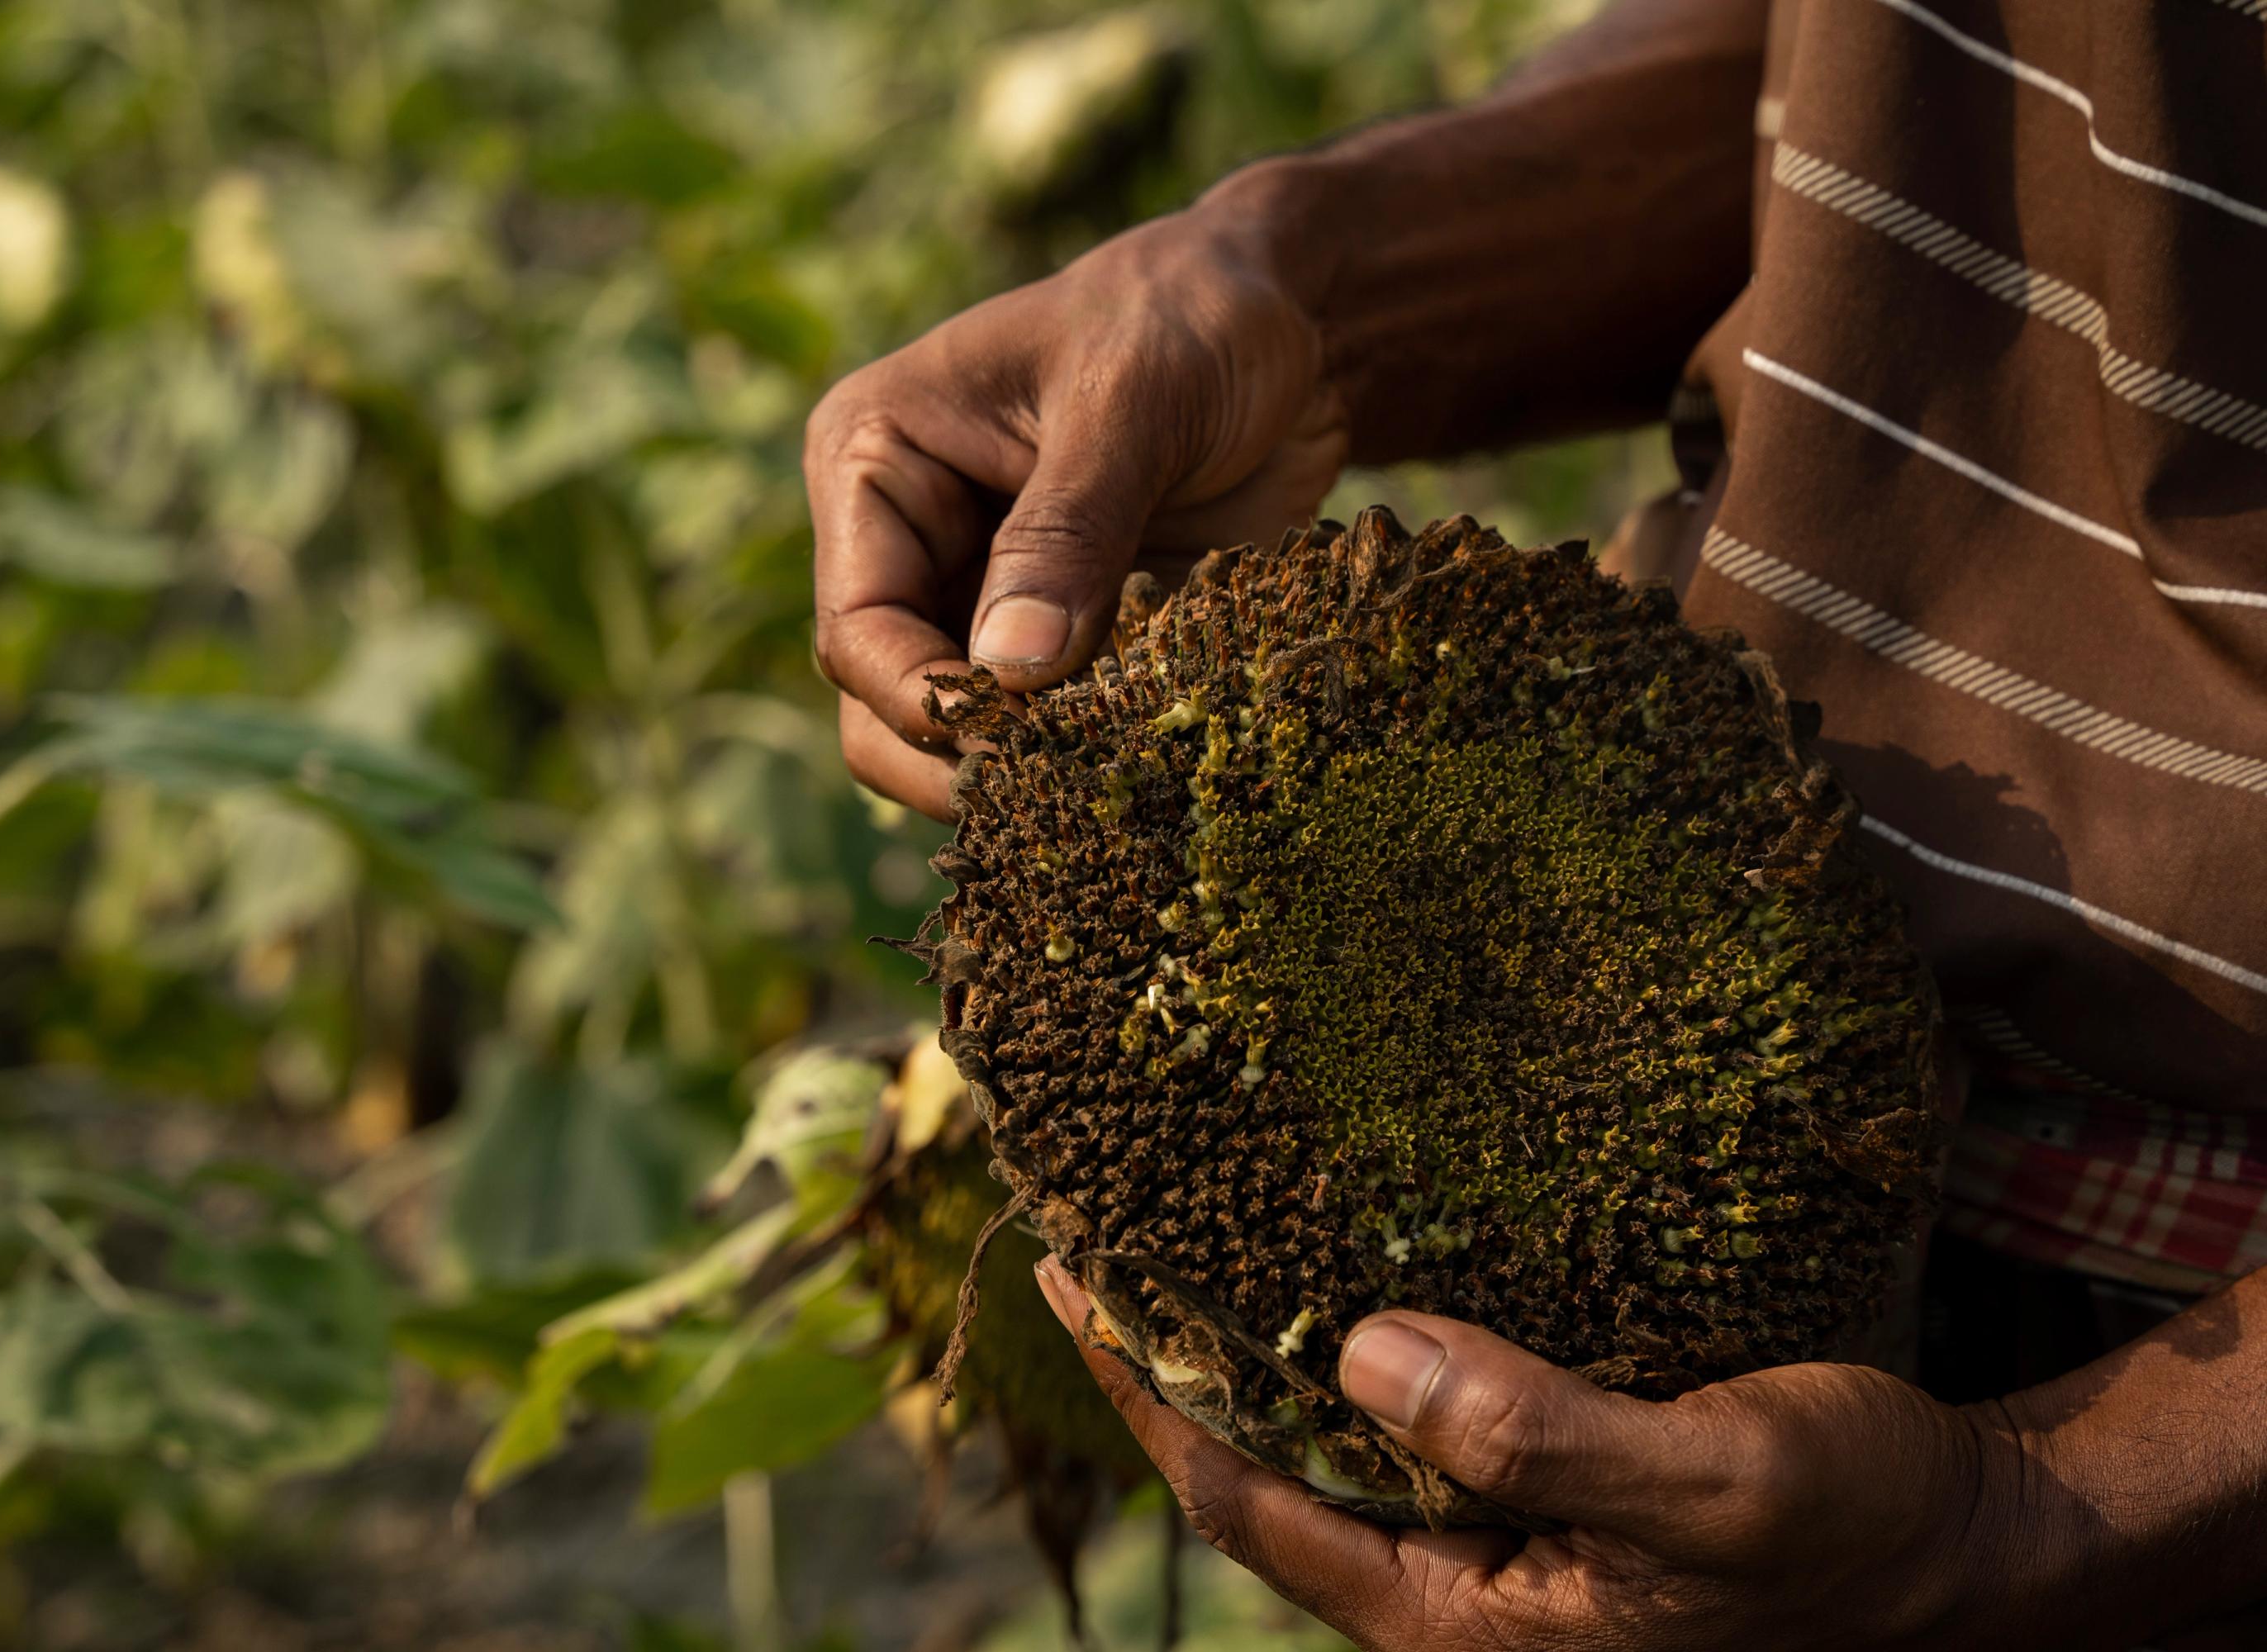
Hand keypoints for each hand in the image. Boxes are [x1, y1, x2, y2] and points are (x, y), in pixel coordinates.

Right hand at [804, 168, 1346, 817]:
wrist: (1293, 325)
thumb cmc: (1194, 318)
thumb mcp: (1133, 401)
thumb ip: (1067, 531)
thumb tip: (1008, 675)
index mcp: (873, 463)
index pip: (855, 628)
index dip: (923, 701)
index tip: (1015, 744)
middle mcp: (904, 544)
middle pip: (881, 708)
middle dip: (960, 760)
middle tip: (1063, 794)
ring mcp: (975, 602)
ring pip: (952, 742)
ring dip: (1024, 777)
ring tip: (1113, 785)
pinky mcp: (1058, 645)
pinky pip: (1043, 736)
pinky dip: (1086, 765)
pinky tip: (1148, 771)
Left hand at [1033, 1257, 2046, 1650]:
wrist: (1981, 1551)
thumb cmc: (1862, 1531)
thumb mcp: (1713, 1485)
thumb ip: (1537, 1435)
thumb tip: (1360, 1352)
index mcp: (1468, 1628)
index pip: (1246, 1501)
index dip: (1144, 1391)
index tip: (1067, 1275)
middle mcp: (1459, 1606)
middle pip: (1259, 1480)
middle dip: (1169, 1366)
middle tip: (1097, 1236)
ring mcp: (1496, 1564)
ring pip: (1325, 1454)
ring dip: (1248, 1353)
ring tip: (1177, 1237)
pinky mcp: (1541, 1510)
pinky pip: (1404, 1432)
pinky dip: (1344, 1354)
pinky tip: (1326, 1275)